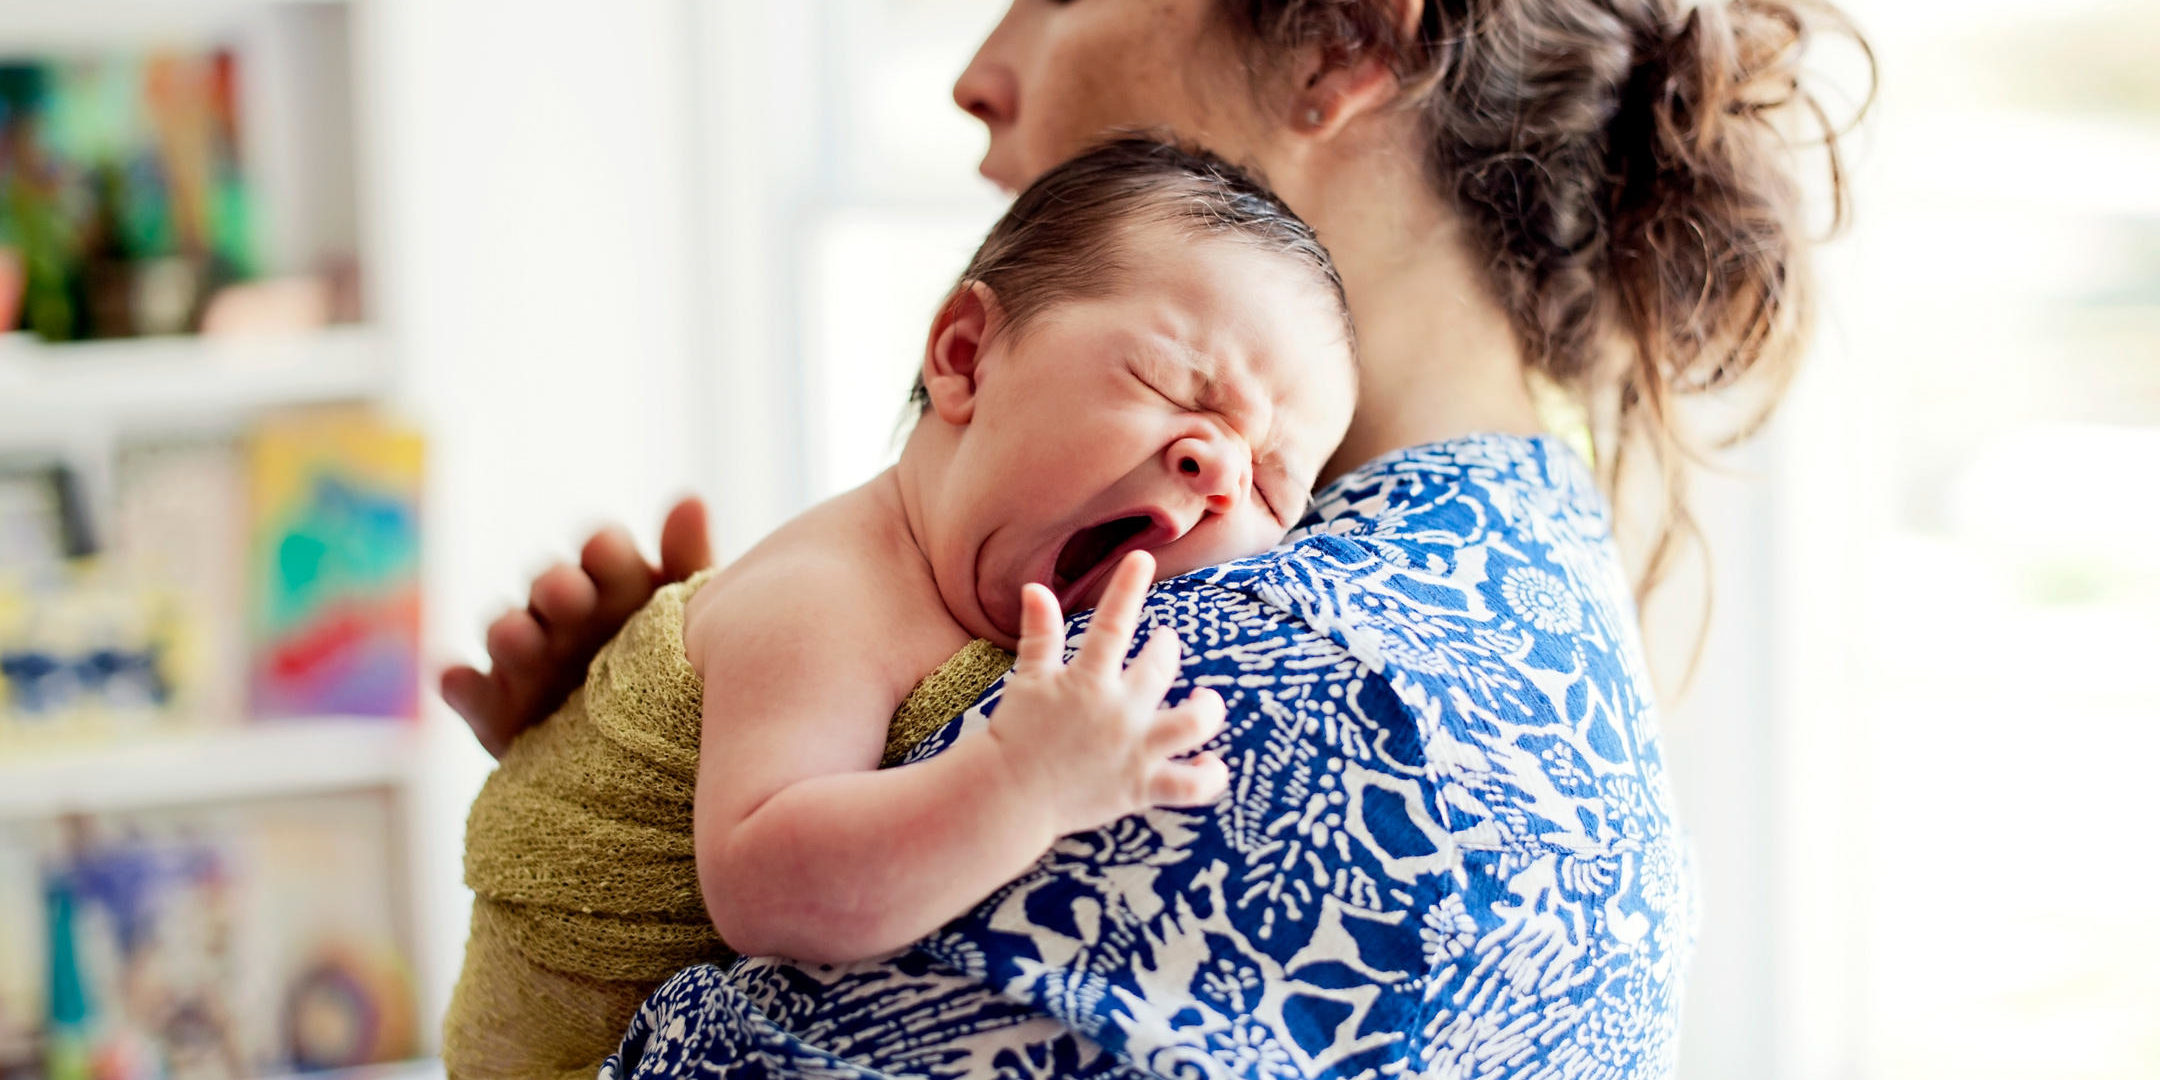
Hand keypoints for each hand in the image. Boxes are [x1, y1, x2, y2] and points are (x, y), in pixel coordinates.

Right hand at [440, 496, 713, 757]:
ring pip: (506, 632)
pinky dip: (461, 686)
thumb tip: (689, 499)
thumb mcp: (693, 616)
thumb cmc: (677, 666)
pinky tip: (459, 682)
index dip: (604, 552)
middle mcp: (563, 613)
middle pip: (550, 586)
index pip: (605, 553)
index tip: (606, 552)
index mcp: (616, 583)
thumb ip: (689, 562)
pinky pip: (470, 693)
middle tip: (568, 595)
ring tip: (520, 638)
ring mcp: (526, 659)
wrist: (654, 755)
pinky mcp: (496, 709)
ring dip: (508, 631)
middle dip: (555, 587)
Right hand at [986, 550, 1229, 838]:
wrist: (1007, 798)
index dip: (1128, 586)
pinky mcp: (1143, 787)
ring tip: (1204, 699)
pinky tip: (1210, 762)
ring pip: (1194, 724)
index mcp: (1087, 681)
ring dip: (1207, 707)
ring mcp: (1135, 751)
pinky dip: (1209, 775)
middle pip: (1161, 667)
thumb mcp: (1027, 679)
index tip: (1142, 559)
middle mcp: (1118, 712)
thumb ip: (1040, 634)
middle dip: (1167, 647)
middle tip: (1164, 642)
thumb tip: (1036, 588)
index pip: (1112, 622)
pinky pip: (1191, 785)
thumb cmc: (1015, 734)